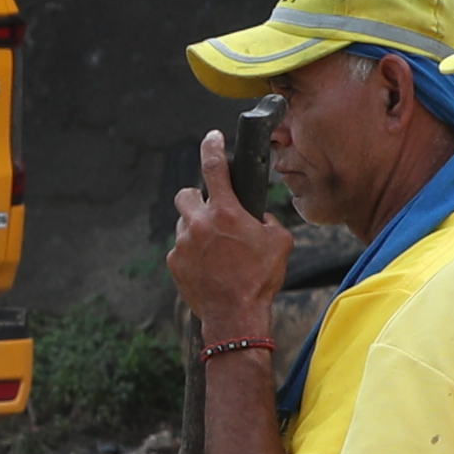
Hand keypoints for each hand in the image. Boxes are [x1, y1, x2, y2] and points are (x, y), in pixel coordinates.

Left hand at [163, 130, 293, 352]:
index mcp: (226, 211)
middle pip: (186, 194)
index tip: (212, 138)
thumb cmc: (261, 278)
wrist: (235, 315)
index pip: (215, 166)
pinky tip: (208, 266)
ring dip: (196, 228)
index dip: (212, 147)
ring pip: (183, 223)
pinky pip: (180, 248)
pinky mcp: (174, 262)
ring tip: (214, 248)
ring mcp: (183, 243)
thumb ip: (268, 221)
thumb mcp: (280, 242)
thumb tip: (257, 218)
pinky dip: (191, 252)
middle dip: (196, 198)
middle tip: (211, 211)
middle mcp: (199, 223)